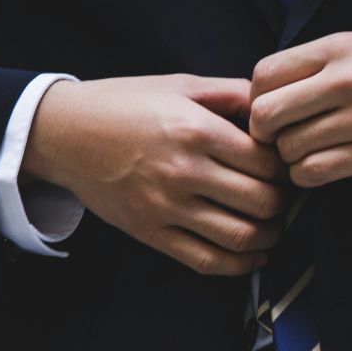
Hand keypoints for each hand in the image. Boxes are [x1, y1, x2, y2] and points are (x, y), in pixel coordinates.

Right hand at [21, 74, 290, 275]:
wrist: (65, 133)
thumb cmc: (126, 103)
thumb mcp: (180, 85)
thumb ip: (232, 94)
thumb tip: (275, 106)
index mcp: (196, 130)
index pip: (267, 162)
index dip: (286, 166)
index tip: (285, 164)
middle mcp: (184, 171)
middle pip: (262, 202)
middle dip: (283, 202)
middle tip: (284, 195)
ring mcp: (166, 207)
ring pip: (241, 237)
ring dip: (269, 236)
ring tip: (273, 225)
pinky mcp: (151, 233)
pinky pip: (207, 261)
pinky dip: (240, 265)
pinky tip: (253, 254)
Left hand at [248, 30, 351, 187]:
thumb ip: (321, 65)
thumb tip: (271, 93)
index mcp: (338, 47)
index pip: (263, 75)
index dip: (256, 99)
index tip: (273, 110)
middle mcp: (346, 80)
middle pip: (265, 115)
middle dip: (265, 133)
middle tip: (281, 139)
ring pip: (289, 150)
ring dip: (290, 158)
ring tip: (309, 153)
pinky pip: (316, 172)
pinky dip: (309, 176)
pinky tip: (324, 167)